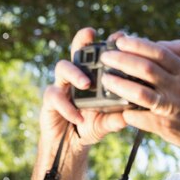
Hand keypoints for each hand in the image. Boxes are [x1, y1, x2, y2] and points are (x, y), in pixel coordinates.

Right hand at [40, 28, 127, 147]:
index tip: (120, 36)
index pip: (100, 57)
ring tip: (86, 84)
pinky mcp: (50, 99)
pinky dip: (68, 108)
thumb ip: (115, 120)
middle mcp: (77, 77)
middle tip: (91, 34)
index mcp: (93, 78)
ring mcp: (62, 85)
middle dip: (82, 40)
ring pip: (62, 67)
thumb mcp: (106, 123)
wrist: (70, 144)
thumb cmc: (90, 126)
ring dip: (75, 73)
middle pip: (76, 52)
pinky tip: (78, 117)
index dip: (108, 44)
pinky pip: (56, 97)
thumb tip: (128, 118)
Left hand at [98, 36, 179, 150]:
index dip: (138, 45)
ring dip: (119, 85)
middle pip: (146, 70)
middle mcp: (179, 88)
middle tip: (105, 57)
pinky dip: (126, 111)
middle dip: (122, 61)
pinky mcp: (164, 126)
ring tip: (106, 79)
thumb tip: (155, 42)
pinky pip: (140, 117)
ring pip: (140, 93)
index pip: (159, 53)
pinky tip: (115, 106)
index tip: (120, 41)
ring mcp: (171, 108)